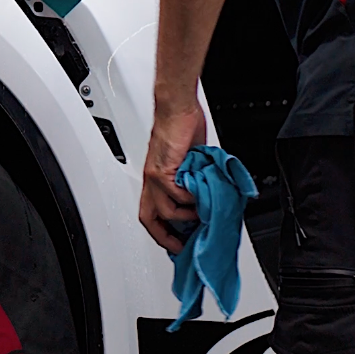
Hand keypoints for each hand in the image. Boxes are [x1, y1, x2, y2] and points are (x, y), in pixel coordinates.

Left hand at [139, 102, 205, 251]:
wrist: (178, 108)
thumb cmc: (182, 130)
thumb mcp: (188, 163)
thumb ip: (193, 181)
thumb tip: (205, 199)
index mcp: (156, 180)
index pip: (151, 214)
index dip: (161, 233)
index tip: (176, 244)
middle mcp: (152, 180)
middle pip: (148, 218)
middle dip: (164, 237)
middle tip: (182, 245)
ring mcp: (155, 175)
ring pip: (165, 210)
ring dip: (184, 215)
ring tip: (199, 211)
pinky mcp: (163, 169)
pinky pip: (176, 194)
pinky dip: (190, 197)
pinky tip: (200, 191)